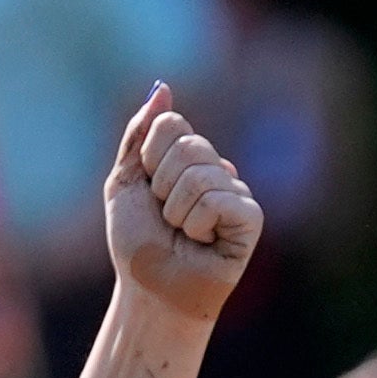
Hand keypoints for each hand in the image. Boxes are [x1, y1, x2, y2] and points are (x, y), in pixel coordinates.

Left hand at [103, 87, 263, 324]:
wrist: (152, 291)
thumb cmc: (138, 244)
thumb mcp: (126, 182)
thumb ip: (140, 134)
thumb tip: (162, 87)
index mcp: (187, 158)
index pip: (171, 125)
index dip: (150, 159)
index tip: (149, 191)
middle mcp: (216, 170)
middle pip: (187, 146)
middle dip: (163, 187)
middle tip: (167, 219)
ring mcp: (235, 192)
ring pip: (201, 173)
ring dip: (178, 211)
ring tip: (184, 234)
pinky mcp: (251, 217)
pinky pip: (219, 198)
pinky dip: (199, 223)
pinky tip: (204, 241)